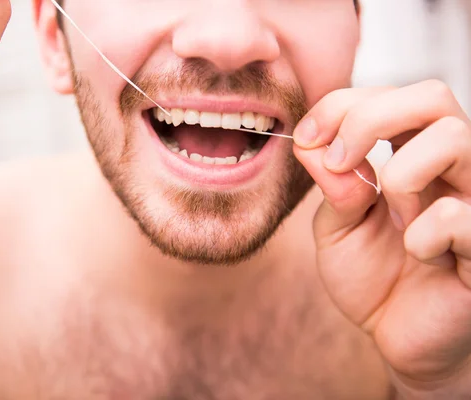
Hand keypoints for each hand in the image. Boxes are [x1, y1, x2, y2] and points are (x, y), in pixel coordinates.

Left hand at [293, 80, 470, 397]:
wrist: (396, 336)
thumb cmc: (371, 277)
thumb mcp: (337, 228)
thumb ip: (331, 186)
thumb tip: (314, 145)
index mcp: (411, 155)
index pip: (390, 95)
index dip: (341, 106)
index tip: (306, 139)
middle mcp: (450, 168)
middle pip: (432, 95)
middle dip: (369, 118)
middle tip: (338, 162)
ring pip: (454, 137)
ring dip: (401, 175)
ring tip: (391, 217)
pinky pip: (460, 215)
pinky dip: (421, 235)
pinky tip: (417, 254)